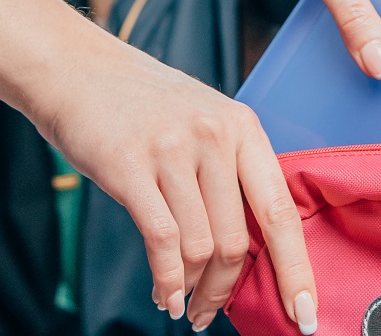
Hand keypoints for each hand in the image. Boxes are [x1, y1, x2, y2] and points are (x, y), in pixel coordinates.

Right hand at [39, 21, 317, 333]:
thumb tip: (246, 251)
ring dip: (193, 289)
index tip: (304, 313)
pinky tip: (164, 296)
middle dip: (225, 291)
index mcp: (242, 127)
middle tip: (209, 315)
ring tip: (181, 303)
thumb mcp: (203, 121)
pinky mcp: (129, 166)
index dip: (295, 268)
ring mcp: (172, 150)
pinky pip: (161, 241)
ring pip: (200, 247)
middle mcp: (214, 135)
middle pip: (236, 241)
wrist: (76, 69)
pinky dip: (167, 281)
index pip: (280, 211)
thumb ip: (229, 173)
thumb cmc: (141, 104)